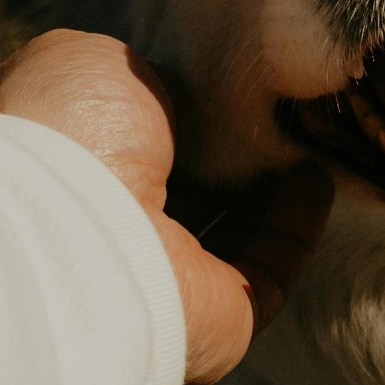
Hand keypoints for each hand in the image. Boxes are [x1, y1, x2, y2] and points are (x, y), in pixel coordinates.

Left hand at [0, 30, 332, 384]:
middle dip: (230, 156)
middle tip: (279, 116)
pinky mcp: (215, 319)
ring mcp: (161, 282)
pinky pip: (268, 272)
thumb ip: (144, 79)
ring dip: (271, 192)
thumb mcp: (94, 65)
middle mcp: (108, 233)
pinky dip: (295, 229)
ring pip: (229, 236)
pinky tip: (317, 180)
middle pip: (183, 192)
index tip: (224, 87)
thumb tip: (185, 101)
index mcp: (66, 175)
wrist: (71, 229)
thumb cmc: (67, 134)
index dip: (179, 116)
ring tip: (312, 140)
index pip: (131, 146)